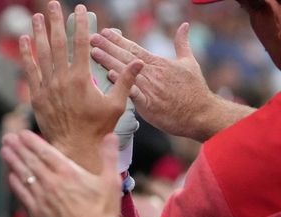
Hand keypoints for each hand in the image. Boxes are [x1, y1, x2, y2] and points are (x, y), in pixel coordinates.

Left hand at [0, 130, 119, 216]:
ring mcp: (42, 197)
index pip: (45, 151)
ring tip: (4, 151)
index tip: (22, 133)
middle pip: (30, 161)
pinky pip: (22, 195)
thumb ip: (109, 156)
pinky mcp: (37, 212)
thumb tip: (111, 136)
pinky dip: (15, 184)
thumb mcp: (111, 180)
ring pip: (24, 175)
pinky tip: (10, 176)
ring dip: (13, 162)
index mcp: (68, 172)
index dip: (32, 141)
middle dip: (18, 148)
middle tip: (7, 138)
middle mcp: (52, 182)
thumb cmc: (104, 211)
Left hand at [20, 2, 141, 171]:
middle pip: (58, 43)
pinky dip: (27, 54)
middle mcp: (62, 80)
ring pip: (42, 54)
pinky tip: (24, 40)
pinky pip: (30, 71)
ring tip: (36, 16)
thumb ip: (126, 81)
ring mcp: (48, 87)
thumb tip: (139, 62)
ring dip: (39, 33)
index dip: (80, 24)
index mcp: (82, 79)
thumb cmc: (97, 128)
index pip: (81, 44)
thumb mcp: (116, 105)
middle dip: (55, 21)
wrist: (74, 148)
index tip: (79, 9)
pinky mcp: (37, 97)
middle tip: (52, 3)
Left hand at [90, 23, 213, 139]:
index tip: (104, 32)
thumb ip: (183, 44)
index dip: (118, 40)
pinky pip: (132, 92)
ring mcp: (150, 88)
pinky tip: (109, 75)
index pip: (134, 48)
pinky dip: (121, 83)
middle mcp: (152, 73)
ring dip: (108, 61)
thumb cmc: (195, 90)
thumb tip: (184, 26)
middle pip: (125, 57)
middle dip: (107, 47)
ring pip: (125, 72)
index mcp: (158, 63)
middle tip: (92, 38)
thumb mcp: (190, 62)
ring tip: (94, 52)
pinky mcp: (149, 104)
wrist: (201, 114)